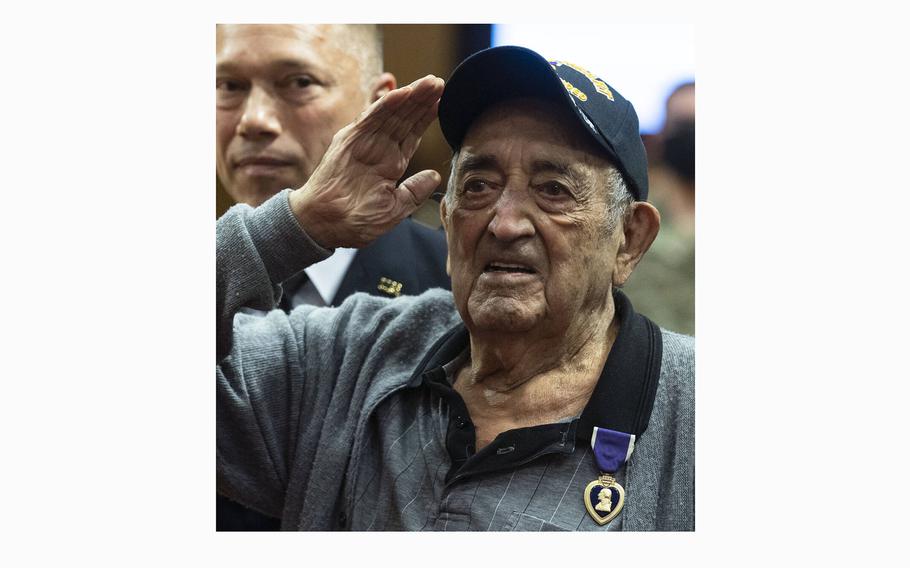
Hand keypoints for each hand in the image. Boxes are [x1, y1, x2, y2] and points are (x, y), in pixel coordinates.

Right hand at [289, 75, 444, 248]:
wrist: (324, 226)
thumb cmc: (355, 221)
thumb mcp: (394, 209)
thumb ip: (414, 192)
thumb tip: (434, 177)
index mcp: (389, 164)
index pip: (411, 135)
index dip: (426, 118)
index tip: (443, 102)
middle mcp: (378, 149)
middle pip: (404, 119)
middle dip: (422, 101)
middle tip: (439, 83)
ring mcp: (363, 142)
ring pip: (391, 114)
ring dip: (410, 97)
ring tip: (429, 83)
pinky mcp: (349, 140)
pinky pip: (370, 118)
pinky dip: (386, 104)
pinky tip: (403, 93)